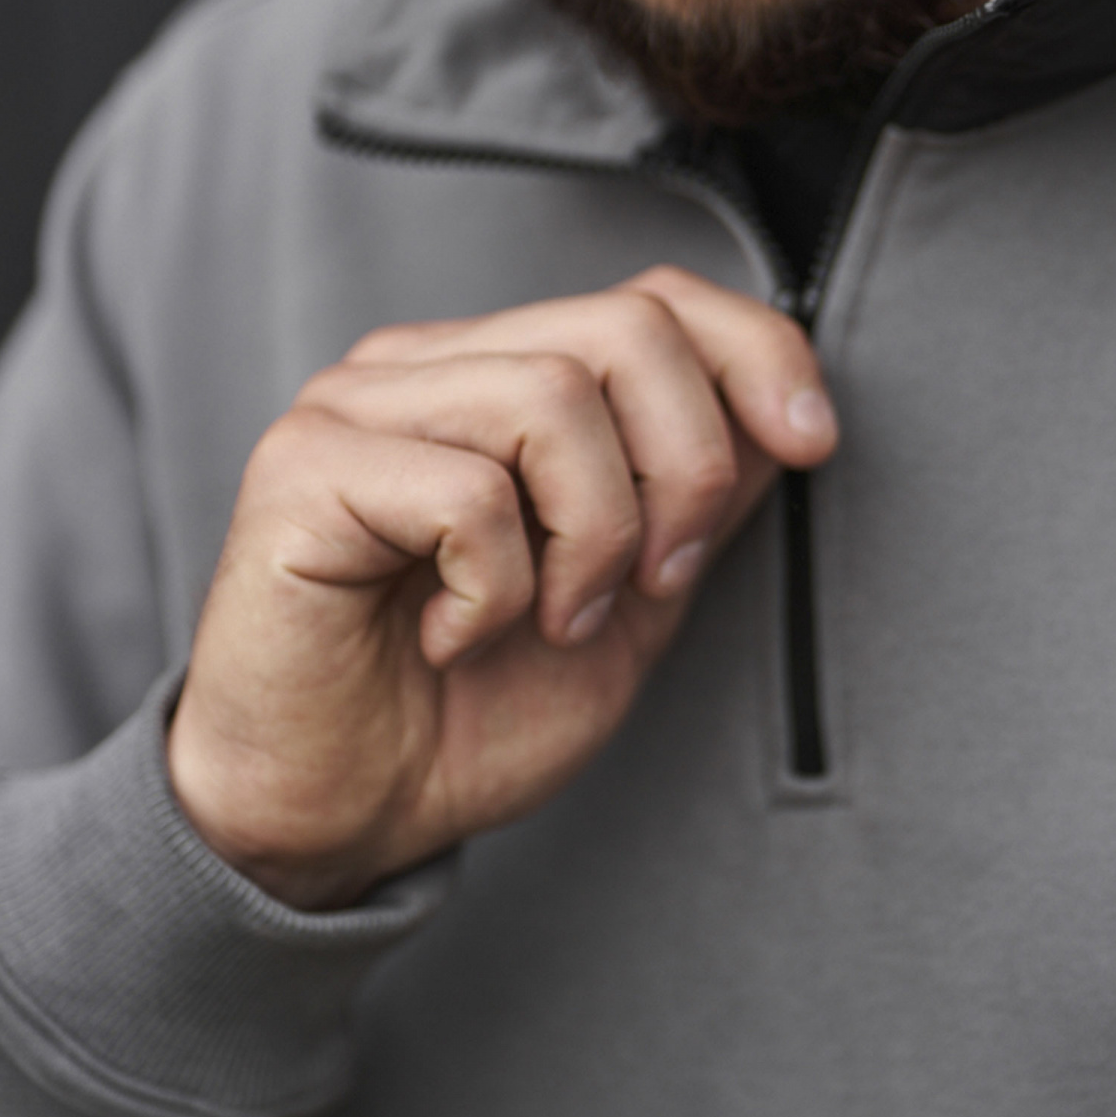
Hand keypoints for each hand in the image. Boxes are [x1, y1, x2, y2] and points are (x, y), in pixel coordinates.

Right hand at [167, 266, 835, 907]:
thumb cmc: (463, 713)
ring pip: (553, 395)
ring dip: (592, 538)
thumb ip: (691, 505)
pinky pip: (466, 490)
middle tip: (652, 585)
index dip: (755, 353)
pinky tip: (453, 638)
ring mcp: (353, 406)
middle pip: (624, 328)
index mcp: (498, 376)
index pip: (654, 298)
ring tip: (549, 619)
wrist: (341, 818)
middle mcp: (424, 367)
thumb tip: (784, 418)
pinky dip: (496, 587)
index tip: (814, 445)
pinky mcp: (301, 469)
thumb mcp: (627, 603)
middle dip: (684, 467)